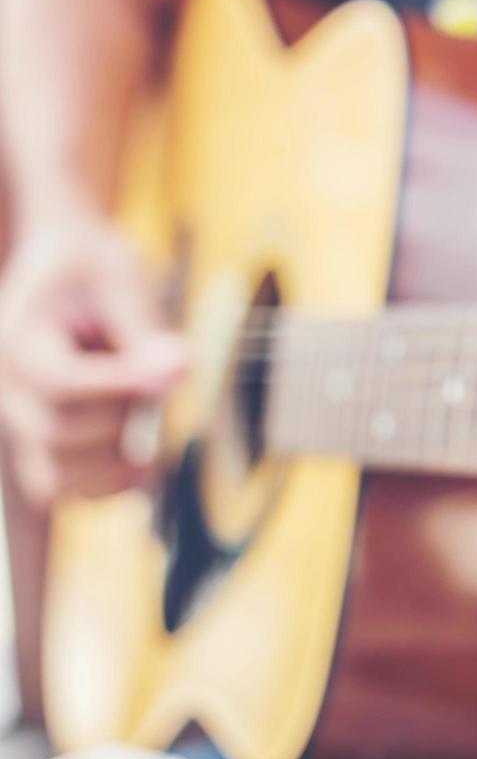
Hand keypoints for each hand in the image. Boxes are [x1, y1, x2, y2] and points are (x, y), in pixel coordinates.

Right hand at [0, 211, 184, 504]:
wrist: (68, 273)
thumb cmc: (95, 270)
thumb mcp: (122, 279)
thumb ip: (144, 330)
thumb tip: (177, 372)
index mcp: (17, 338)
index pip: (61, 383)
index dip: (121, 385)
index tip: (175, 366)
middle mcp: (6, 388)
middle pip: (56, 434)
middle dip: (121, 417)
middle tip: (155, 381)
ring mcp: (18, 420)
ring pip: (53, 476)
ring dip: (113, 462)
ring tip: (145, 423)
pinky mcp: (40, 443)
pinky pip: (62, 488)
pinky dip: (107, 485)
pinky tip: (145, 464)